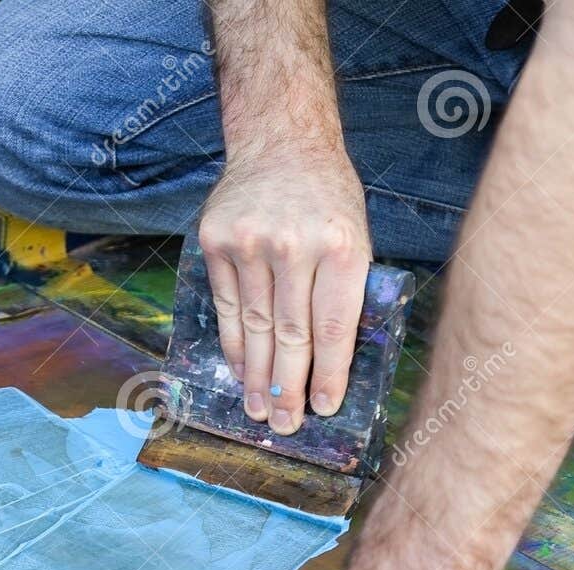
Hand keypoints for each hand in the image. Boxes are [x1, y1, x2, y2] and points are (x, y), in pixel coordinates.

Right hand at [197, 147, 370, 434]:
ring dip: (257, 375)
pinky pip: (225, 306)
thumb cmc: (328, 197)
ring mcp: (250, 244)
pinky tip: (240, 370)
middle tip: (287, 424)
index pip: (332, 326)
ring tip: (260, 410)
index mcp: (341, 245)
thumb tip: (331, 364)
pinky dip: (232, 344)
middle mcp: (294, 246)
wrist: (280, 142)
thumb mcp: (357, 234)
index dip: (327, 374)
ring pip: (253, 326)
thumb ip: (346, 291)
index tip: (323, 408)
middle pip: (291, 334)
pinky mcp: (216, 243)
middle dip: (289, 387)